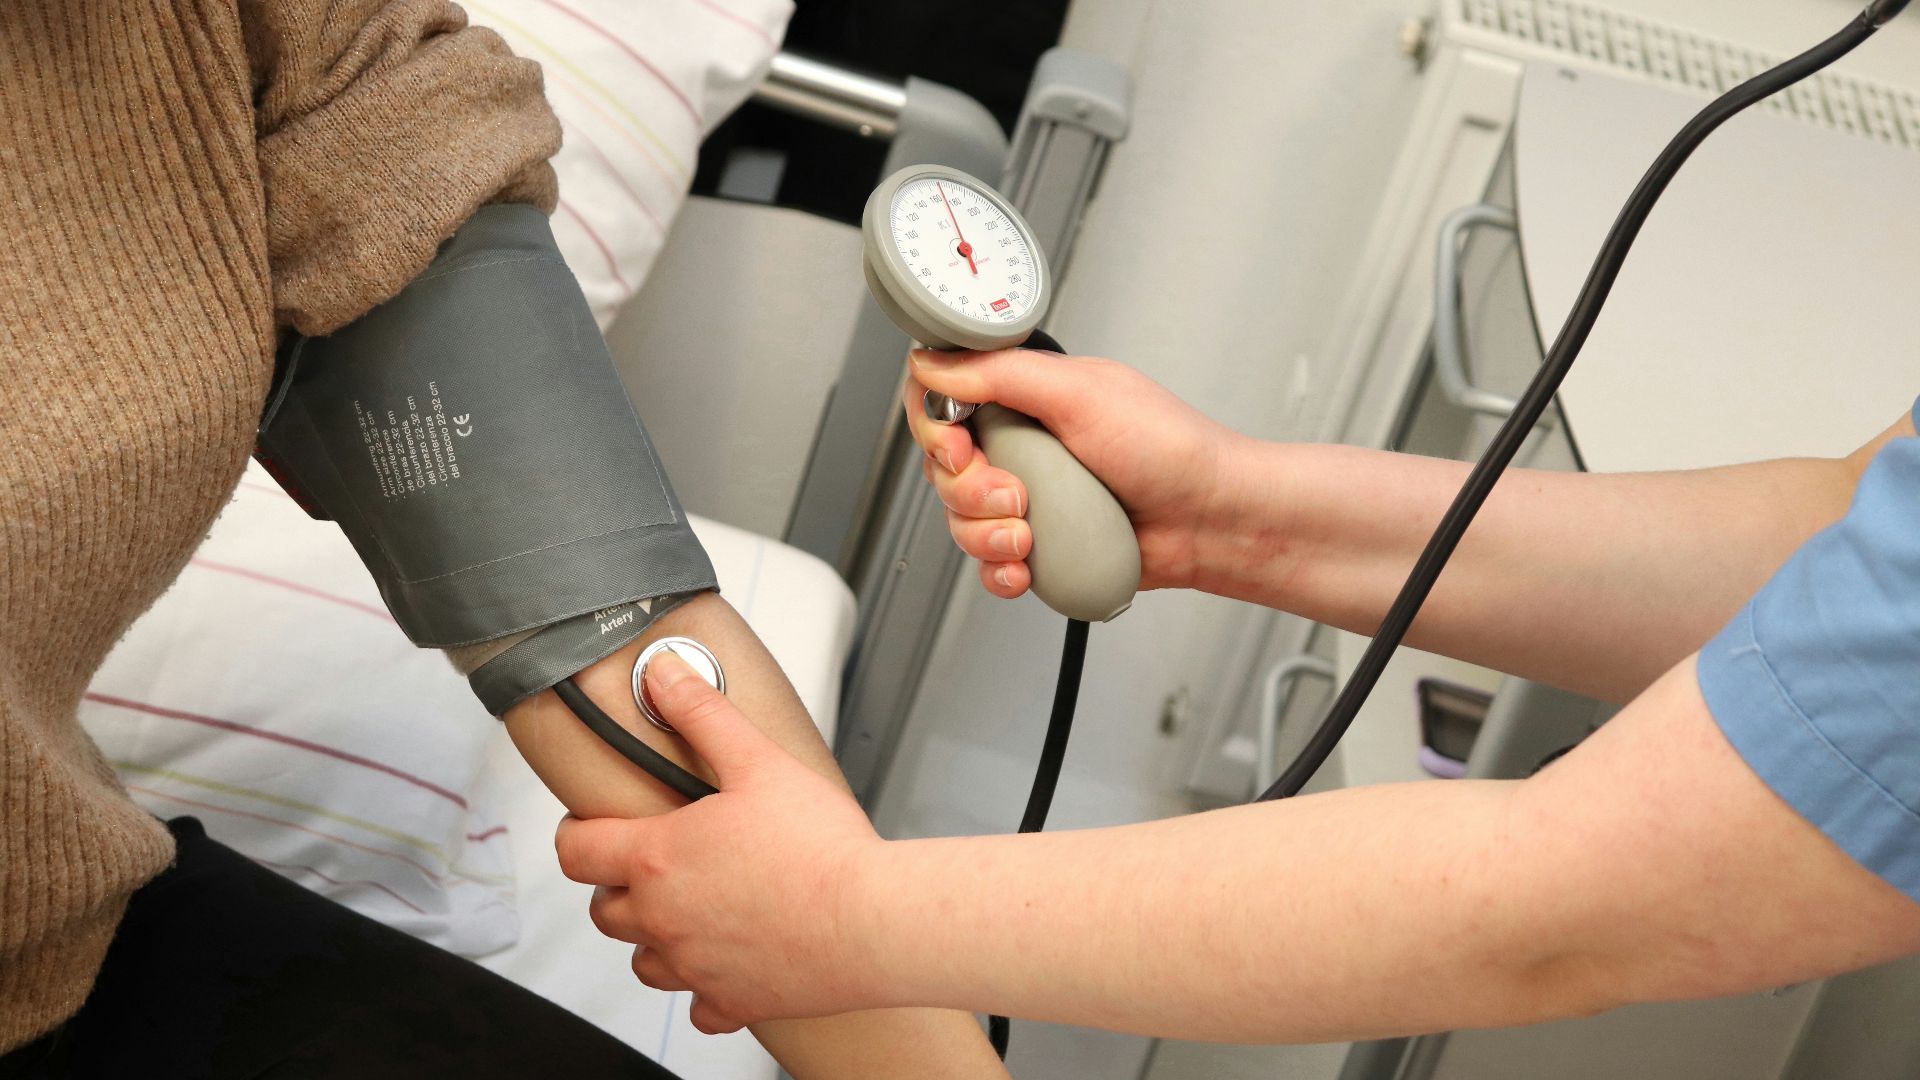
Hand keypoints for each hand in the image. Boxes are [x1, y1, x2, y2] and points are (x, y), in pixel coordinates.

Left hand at [554, 652, 885, 1033]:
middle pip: (604, 910)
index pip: (576, 852)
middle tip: (654, 862)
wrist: (873, 920)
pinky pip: (698, 1008)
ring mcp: (694, 968)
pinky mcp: (732, 1001)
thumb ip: (703, 714)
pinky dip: (705, 989)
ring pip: (643, 962)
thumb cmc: (821, 847)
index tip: (593, 826)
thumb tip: (662, 675)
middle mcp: (663, 919)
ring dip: (655, 938)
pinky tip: (728, 963)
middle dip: (618, 885)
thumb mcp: (758, 761)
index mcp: (658, 858)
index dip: (577, 833)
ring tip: (690, 910)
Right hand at [903, 348, 1244, 597]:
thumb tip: (934, 363)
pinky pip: (989, 563)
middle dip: (969, 491)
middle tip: (1015, 494)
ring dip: (986, 535)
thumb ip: (1002, 374)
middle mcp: (1023, 445)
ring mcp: (1030, 497)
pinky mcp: (1041, 544)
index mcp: (1027, 396)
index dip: (936, 429)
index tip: (960, 448)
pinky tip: (1028, 567)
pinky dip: (1000, 571)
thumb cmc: (1171, 450)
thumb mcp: (1082, 393)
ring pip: (961, 521)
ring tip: (1031, 534)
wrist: (1210, 521)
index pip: (945, 401)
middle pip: (944, 469)